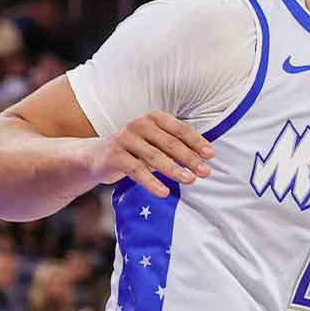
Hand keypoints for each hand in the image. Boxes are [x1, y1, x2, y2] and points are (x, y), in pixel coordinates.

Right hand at [88, 111, 214, 197]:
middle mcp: (140, 124)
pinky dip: (151, 182)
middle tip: (206, 172)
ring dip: (174, 169)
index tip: (211, 155)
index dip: (197, 142)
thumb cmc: (136, 150)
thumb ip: (176, 146)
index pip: (180, 129)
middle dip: (190, 158)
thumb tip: (205, 159)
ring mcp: (125, 138)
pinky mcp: (114, 155)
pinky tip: (164, 192)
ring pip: (155, 156)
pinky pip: (136, 170)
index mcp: (154, 118)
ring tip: (190, 180)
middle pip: (170, 143)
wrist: (98, 157)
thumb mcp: (156, 143)